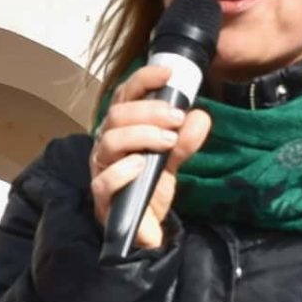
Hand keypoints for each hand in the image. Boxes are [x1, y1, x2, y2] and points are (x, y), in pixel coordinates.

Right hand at [90, 63, 214, 253]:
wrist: (147, 227)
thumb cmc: (151, 186)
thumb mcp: (174, 158)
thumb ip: (186, 139)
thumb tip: (199, 116)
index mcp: (122, 128)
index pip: (125, 95)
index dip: (143, 80)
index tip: (169, 74)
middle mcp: (107, 145)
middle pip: (117, 115)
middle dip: (149, 111)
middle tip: (177, 118)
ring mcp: (101, 170)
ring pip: (109, 141)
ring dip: (142, 135)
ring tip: (168, 141)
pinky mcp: (102, 198)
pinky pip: (103, 181)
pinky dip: (123, 171)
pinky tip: (142, 165)